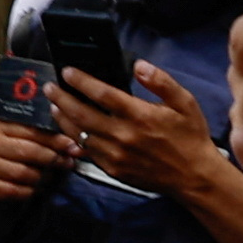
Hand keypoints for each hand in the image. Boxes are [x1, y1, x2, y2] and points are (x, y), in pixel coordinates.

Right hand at [0, 111, 69, 212]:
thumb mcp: (12, 137)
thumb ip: (35, 135)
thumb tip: (70, 142)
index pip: (32, 131)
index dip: (55, 139)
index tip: (72, 145)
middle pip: (29, 151)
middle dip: (52, 158)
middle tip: (67, 163)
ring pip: (23, 173)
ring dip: (41, 177)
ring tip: (49, 178)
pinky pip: (13, 190)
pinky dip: (27, 191)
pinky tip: (34, 190)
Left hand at [54, 62, 224, 199]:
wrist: (193, 176)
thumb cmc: (190, 136)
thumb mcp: (185, 103)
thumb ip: (161, 82)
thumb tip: (138, 65)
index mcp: (139, 115)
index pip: (102, 93)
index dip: (81, 81)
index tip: (67, 72)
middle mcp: (123, 135)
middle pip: (82, 113)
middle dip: (62, 98)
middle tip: (50, 87)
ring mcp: (115, 155)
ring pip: (80, 134)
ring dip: (63, 118)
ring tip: (54, 105)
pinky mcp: (113, 169)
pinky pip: (88, 152)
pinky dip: (75, 138)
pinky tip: (70, 129)